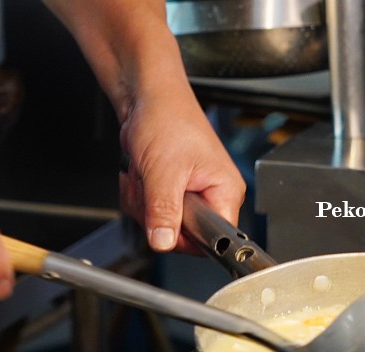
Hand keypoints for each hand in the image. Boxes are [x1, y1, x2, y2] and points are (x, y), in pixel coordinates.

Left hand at [118, 85, 245, 253]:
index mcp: (226, 192)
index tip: (167, 223)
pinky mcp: (171, 191)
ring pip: (162, 225)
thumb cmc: (166, 118)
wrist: (145, 96)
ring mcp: (190, 194)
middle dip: (156, 214)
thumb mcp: (163, 171)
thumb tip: (163, 243)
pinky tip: (141, 175)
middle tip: (151, 186)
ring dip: (143, 202)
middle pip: (183, 235)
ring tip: (146, 174)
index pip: (214, 239)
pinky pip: (150, 212)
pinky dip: (138, 196)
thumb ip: (164, 211)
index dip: (187, 238)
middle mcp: (212, 196)